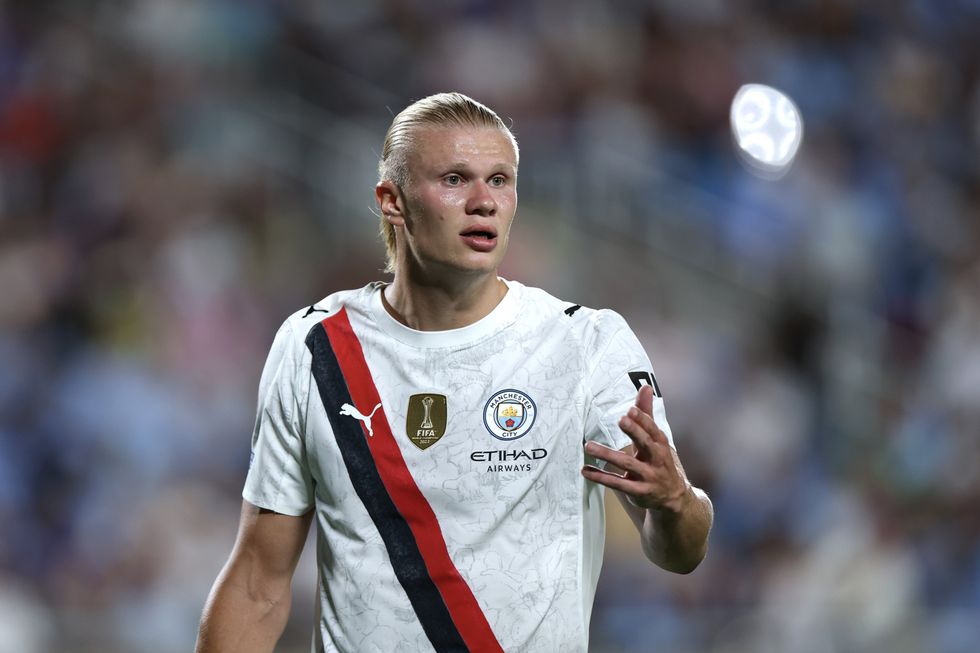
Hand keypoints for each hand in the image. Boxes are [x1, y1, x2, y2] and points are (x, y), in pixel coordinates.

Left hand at [581, 384, 691, 512]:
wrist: (673, 497)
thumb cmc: (660, 461)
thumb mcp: (655, 439)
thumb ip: (646, 414)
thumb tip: (645, 387)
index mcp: (660, 444)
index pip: (653, 430)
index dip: (643, 420)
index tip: (631, 410)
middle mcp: (656, 459)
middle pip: (645, 444)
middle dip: (635, 432)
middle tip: (621, 419)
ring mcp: (648, 477)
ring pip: (627, 464)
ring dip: (607, 455)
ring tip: (589, 445)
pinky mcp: (638, 492)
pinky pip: (617, 483)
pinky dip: (601, 477)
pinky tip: (586, 470)